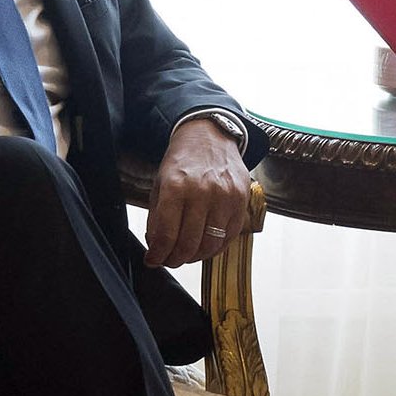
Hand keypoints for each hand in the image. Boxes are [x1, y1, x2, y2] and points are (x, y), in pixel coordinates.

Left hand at [145, 118, 250, 267]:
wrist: (210, 136)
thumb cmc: (183, 161)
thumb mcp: (161, 184)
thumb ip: (157, 217)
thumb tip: (157, 248)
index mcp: (176, 186)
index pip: (166, 235)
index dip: (157, 255)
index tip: (153, 260)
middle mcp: (203, 191)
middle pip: (189, 244)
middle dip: (175, 259)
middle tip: (169, 260)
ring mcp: (226, 196)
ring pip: (211, 244)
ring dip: (196, 256)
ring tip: (187, 254)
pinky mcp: (241, 199)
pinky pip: (230, 235)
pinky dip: (216, 246)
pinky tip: (206, 243)